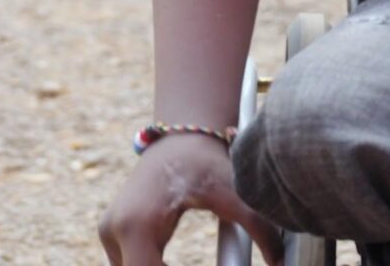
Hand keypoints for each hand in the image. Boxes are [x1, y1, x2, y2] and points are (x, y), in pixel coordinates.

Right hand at [99, 133, 280, 265]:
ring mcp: (109, 234)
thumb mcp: (235, 193)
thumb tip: (279, 262)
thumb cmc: (206, 162)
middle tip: (223, 262)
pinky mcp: (112, 234)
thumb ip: (258, 228)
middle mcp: (114, 232)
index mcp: (137, 226)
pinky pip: (133, 264)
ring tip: (201, 261)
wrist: (181, 136)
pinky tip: (178, 264)